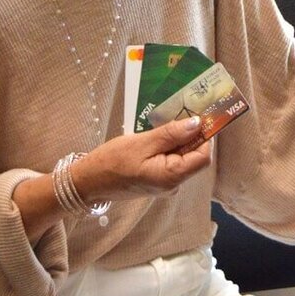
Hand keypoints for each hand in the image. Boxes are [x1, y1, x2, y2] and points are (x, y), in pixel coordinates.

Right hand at [73, 118, 211, 203]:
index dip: (205, 135)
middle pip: (194, 155)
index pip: (203, 157)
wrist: (89, 181)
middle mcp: (174, 184)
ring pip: (183, 156)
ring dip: (178, 138)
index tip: (199, 114)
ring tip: (164, 122)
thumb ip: (171, 134)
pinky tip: (157, 134)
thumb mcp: (142, 142)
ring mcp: (166, 183)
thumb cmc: (112, 161)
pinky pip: (171, 159)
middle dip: (191, 134)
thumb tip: (197, 123)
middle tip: (181, 111)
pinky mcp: (158, 179)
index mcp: (172, 177)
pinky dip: (168, 145)